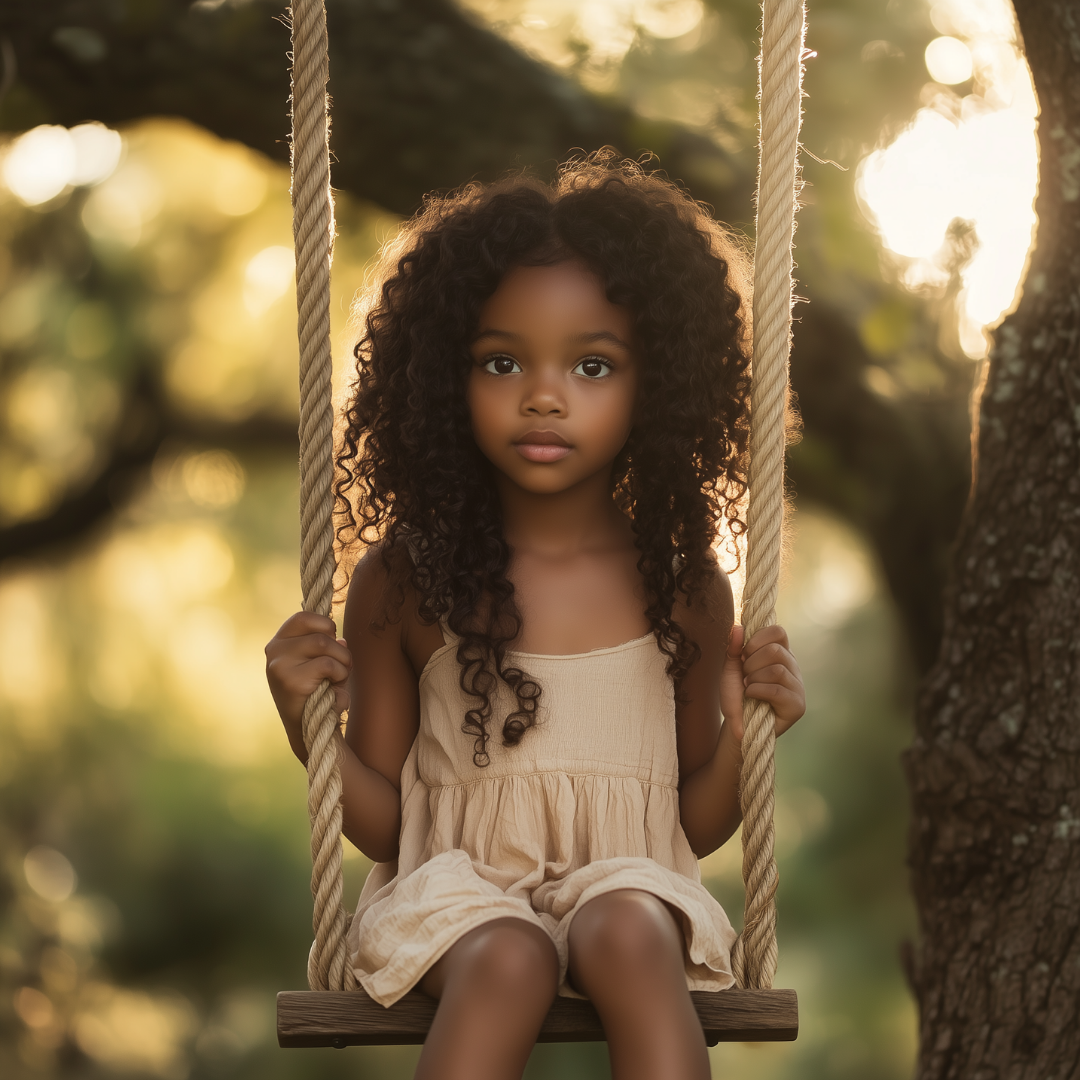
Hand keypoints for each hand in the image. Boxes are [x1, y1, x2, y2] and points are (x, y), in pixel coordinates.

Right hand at [265, 612, 352, 761]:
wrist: (310, 731)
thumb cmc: (318, 693)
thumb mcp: (321, 663)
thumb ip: (329, 646)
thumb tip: (341, 640)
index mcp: (279, 642)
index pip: (304, 616)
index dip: (325, 625)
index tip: (333, 642)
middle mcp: (274, 650)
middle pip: (321, 633)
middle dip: (340, 651)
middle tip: (341, 669)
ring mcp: (279, 665)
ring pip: (325, 645)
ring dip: (342, 663)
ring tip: (338, 679)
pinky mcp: (290, 680)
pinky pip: (327, 664)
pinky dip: (339, 675)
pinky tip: (334, 690)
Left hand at [719, 624, 804, 741]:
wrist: (738, 725)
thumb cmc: (737, 695)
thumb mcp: (731, 668)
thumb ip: (733, 648)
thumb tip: (737, 627)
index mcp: (780, 653)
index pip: (778, 631)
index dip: (757, 639)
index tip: (744, 653)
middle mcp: (792, 667)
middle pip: (775, 651)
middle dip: (751, 663)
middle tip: (745, 676)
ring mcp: (797, 686)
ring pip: (777, 670)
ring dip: (754, 678)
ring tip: (748, 687)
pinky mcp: (797, 705)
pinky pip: (777, 690)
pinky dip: (757, 691)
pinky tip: (750, 695)